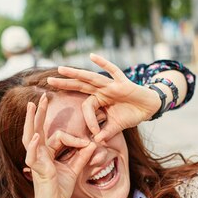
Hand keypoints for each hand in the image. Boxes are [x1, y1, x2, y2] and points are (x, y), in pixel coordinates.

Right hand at [23, 93, 95, 197]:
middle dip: (39, 112)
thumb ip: (82, 156)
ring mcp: (35, 160)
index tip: (88, 144)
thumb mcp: (74, 169)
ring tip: (33, 106)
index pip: (58, 136)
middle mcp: (39, 153)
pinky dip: (35, 145)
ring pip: (30, 136)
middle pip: (37, 128)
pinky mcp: (36, 169)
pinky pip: (34, 154)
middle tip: (42, 96)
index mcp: (47, 152)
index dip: (75, 139)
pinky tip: (38, 135)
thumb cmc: (59, 190)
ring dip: (31, 120)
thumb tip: (92, 143)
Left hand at [47, 53, 161, 141]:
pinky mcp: (123, 83)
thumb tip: (96, 142)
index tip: (95, 133)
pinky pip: (112, 71)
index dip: (90, 120)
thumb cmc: (131, 114)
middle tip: (48, 80)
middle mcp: (102, 90)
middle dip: (65, 83)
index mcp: (98, 99)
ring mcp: (111, 85)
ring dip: (76, 74)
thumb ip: (106, 132)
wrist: (149, 108)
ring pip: (91, 78)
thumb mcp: (116, 126)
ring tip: (61, 69)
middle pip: (80, 85)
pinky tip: (91, 56)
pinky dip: (103, 63)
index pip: (87, 107)